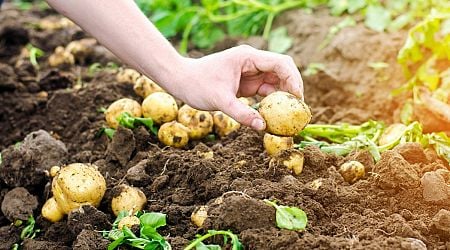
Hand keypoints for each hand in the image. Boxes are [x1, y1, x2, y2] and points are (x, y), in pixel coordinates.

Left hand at [168, 45, 303, 130]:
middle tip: (298, 109)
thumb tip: (263, 127)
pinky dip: (271, 102)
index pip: (280, 63)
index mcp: (248, 57)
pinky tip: (275, 115)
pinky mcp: (246, 83)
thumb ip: (241, 114)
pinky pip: (265, 91)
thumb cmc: (197, 85)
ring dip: (283, 97)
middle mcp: (252, 62)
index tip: (298, 98)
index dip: (293, 79)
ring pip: (275, 82)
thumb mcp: (220, 101)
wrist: (181, 80)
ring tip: (290, 115)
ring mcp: (250, 72)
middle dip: (292, 88)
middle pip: (282, 71)